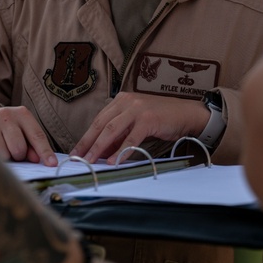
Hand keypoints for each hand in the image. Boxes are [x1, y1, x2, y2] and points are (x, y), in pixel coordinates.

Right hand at [0, 105, 57, 165]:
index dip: (45, 152)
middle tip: (13, 152)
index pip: (37, 135)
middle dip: (18, 156)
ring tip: (0, 149)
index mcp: (22, 114)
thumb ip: (32, 146)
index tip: (52, 165)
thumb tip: (36, 159)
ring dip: (4, 158)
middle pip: (19, 149)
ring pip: (4, 155)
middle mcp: (6, 115)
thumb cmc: (8, 130)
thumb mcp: (22, 132)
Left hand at [71, 92, 208, 163]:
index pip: (98, 120)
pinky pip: (131, 138)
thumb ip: (119, 135)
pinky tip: (114, 161)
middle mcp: (126, 102)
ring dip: (99, 147)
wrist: (186, 113)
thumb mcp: (135, 124)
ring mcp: (137, 109)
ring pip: (112, 130)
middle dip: (88, 143)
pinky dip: (121, 150)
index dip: (86, 137)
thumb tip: (101, 152)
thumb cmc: (161, 120)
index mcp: (121, 101)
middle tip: (77, 158)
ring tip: (91, 161)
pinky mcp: (148, 119)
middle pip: (101, 124)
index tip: (76, 151)